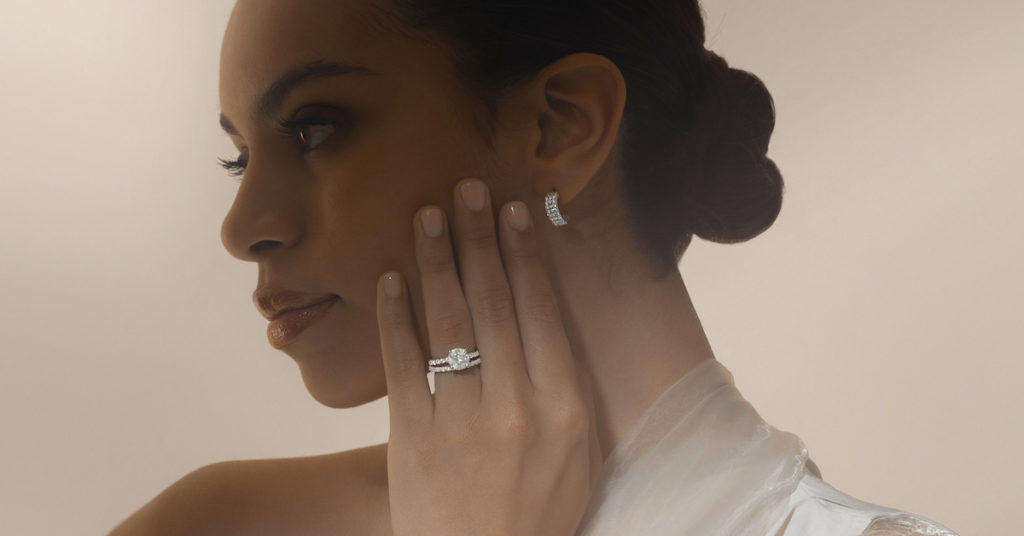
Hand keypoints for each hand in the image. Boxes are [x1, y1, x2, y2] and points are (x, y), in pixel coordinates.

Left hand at [375, 178, 602, 535]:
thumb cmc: (540, 515)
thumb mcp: (580, 456)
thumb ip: (570, 392)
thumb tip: (551, 323)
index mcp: (562, 404)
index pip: (540, 310)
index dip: (524, 255)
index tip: (513, 212)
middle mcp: (514, 402)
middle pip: (493, 302)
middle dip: (478, 238)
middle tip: (466, 189)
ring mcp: (460, 417)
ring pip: (448, 321)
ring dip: (436, 262)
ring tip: (427, 216)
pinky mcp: (412, 435)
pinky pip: (403, 363)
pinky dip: (395, 317)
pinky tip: (391, 280)